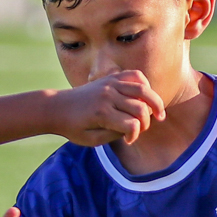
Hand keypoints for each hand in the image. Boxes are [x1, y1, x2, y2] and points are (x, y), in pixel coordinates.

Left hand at [52, 70, 166, 146]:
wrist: (57, 107)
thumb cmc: (73, 128)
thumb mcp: (91, 140)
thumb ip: (114, 134)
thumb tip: (135, 126)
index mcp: (102, 114)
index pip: (132, 125)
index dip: (134, 136)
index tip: (127, 141)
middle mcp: (108, 96)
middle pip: (141, 108)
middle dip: (146, 122)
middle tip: (141, 130)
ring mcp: (110, 83)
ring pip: (143, 89)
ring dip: (155, 103)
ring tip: (159, 114)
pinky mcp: (110, 77)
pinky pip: (135, 75)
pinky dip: (145, 85)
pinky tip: (146, 96)